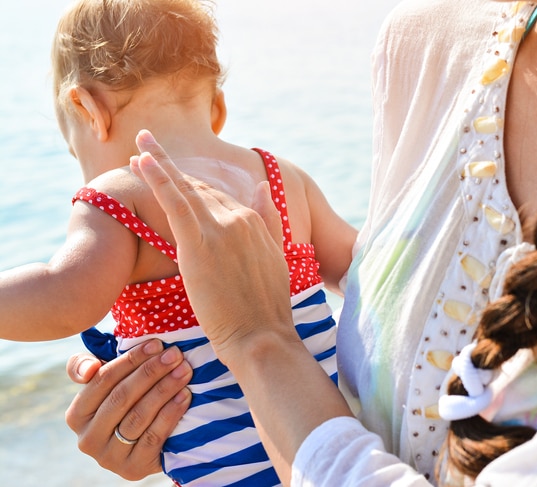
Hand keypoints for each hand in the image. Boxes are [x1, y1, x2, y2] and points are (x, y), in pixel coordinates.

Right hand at [65, 340, 191, 480]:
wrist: (144, 445)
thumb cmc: (123, 402)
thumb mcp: (104, 384)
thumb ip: (85, 366)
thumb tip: (89, 369)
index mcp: (76, 415)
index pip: (103, 380)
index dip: (131, 359)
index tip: (157, 343)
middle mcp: (87, 439)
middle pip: (122, 397)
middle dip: (152, 371)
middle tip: (175, 355)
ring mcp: (109, 457)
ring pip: (139, 416)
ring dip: (165, 389)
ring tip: (184, 371)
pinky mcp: (133, 469)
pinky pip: (154, 436)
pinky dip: (171, 413)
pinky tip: (185, 395)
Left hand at [130, 129, 292, 362]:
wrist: (262, 337)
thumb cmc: (266, 308)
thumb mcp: (276, 257)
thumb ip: (269, 220)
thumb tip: (262, 187)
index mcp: (255, 222)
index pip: (218, 197)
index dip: (193, 183)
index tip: (173, 172)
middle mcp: (239, 219)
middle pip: (199, 189)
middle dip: (172, 169)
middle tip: (146, 147)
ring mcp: (219, 229)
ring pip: (184, 188)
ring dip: (159, 163)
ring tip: (140, 144)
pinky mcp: (198, 245)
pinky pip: (174, 202)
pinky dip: (158, 178)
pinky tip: (142, 162)